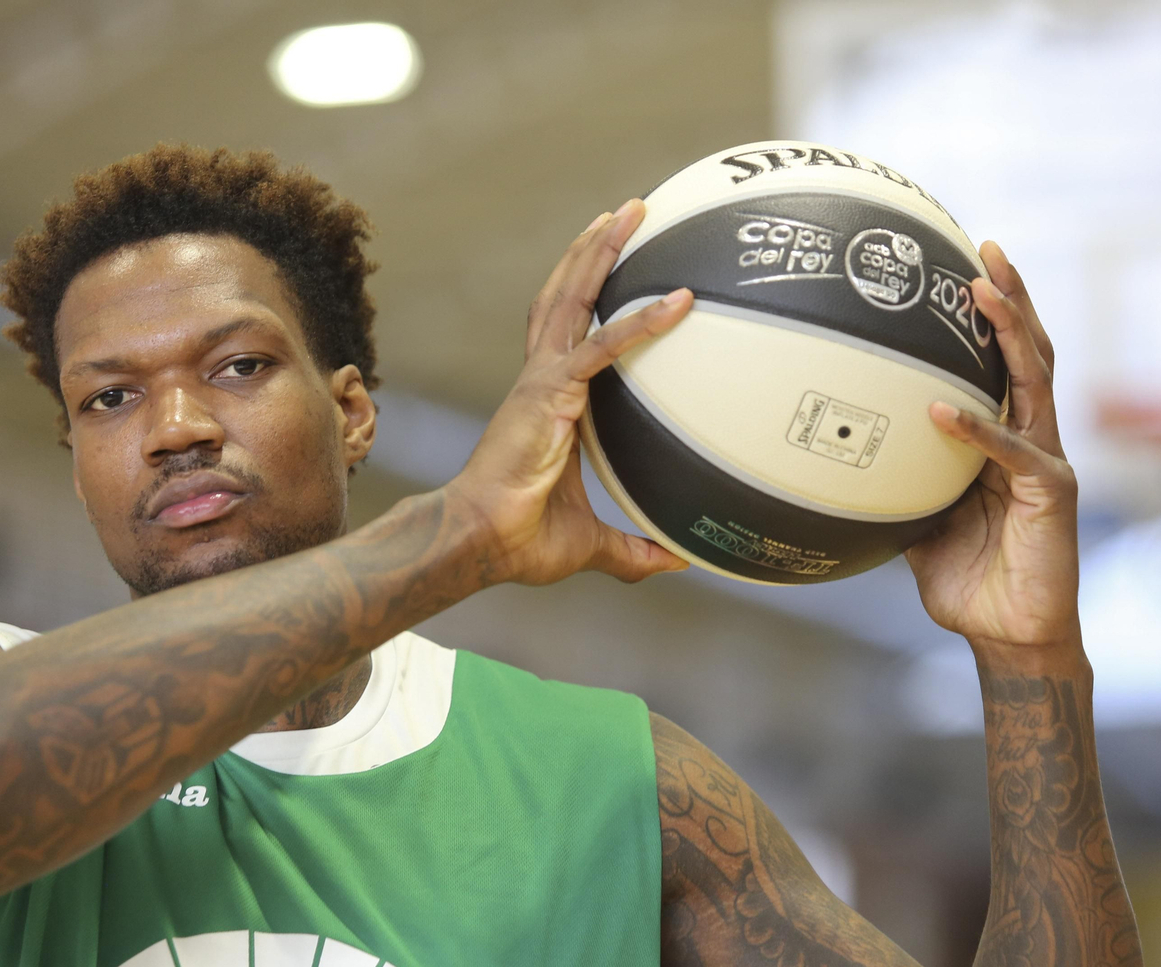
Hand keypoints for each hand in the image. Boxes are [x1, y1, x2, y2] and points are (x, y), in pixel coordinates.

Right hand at [448, 199, 692, 586]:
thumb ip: (635, 550)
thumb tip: (680, 560)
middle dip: (592, 251)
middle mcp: (540, 379)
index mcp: (547, 402)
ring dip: (602, 253)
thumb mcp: (593, 544)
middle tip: (623, 213)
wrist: (480, 542)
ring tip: (629, 213)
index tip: (613, 266)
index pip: (567, 335)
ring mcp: (542, 380)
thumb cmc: (520, 541)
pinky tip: (678, 302)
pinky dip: (641, 322)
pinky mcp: (550, 393)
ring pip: (574, 299)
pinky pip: (603, 346)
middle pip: (566, 297)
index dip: (587, 297)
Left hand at [904, 242, 1080, 652]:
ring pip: (1034, 380)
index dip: (991, 316)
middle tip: (987, 248)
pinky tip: (941, 410)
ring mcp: (1046, 461)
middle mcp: (1032, 437)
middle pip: (1028, 351)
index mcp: (1004, 438)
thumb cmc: (966, 579)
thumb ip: (895, 482)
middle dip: (1011, 297)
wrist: (1007, 632)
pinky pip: (1010, 453)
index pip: (1002, 363)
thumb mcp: (916, 522)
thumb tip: (834, 457)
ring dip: (1010, 332)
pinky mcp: (1052, 492)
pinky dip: (975, 431)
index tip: (964, 266)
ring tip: (982, 290)